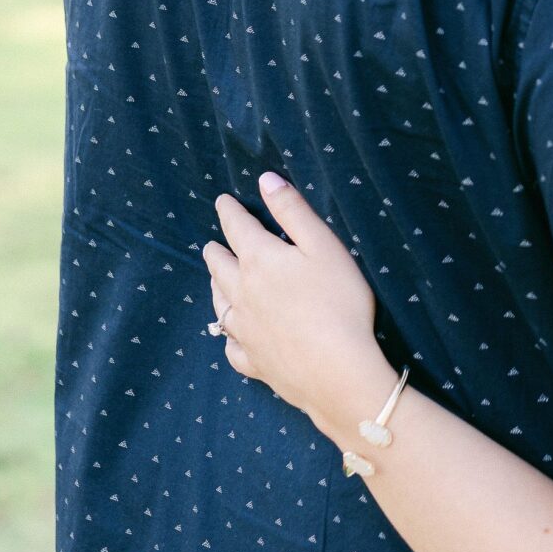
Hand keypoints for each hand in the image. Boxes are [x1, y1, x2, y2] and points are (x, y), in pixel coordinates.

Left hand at [203, 174, 389, 448]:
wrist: (337, 372)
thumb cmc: (339, 302)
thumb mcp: (324, 246)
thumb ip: (293, 211)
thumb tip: (265, 180)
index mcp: (259, 260)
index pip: (236, 227)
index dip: (229, 211)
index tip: (222, 202)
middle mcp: (241, 294)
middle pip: (220, 267)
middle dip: (216, 251)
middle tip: (213, 244)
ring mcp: (244, 331)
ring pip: (219, 304)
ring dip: (215, 287)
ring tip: (216, 281)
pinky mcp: (253, 362)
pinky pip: (231, 346)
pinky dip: (228, 335)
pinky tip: (233, 335)